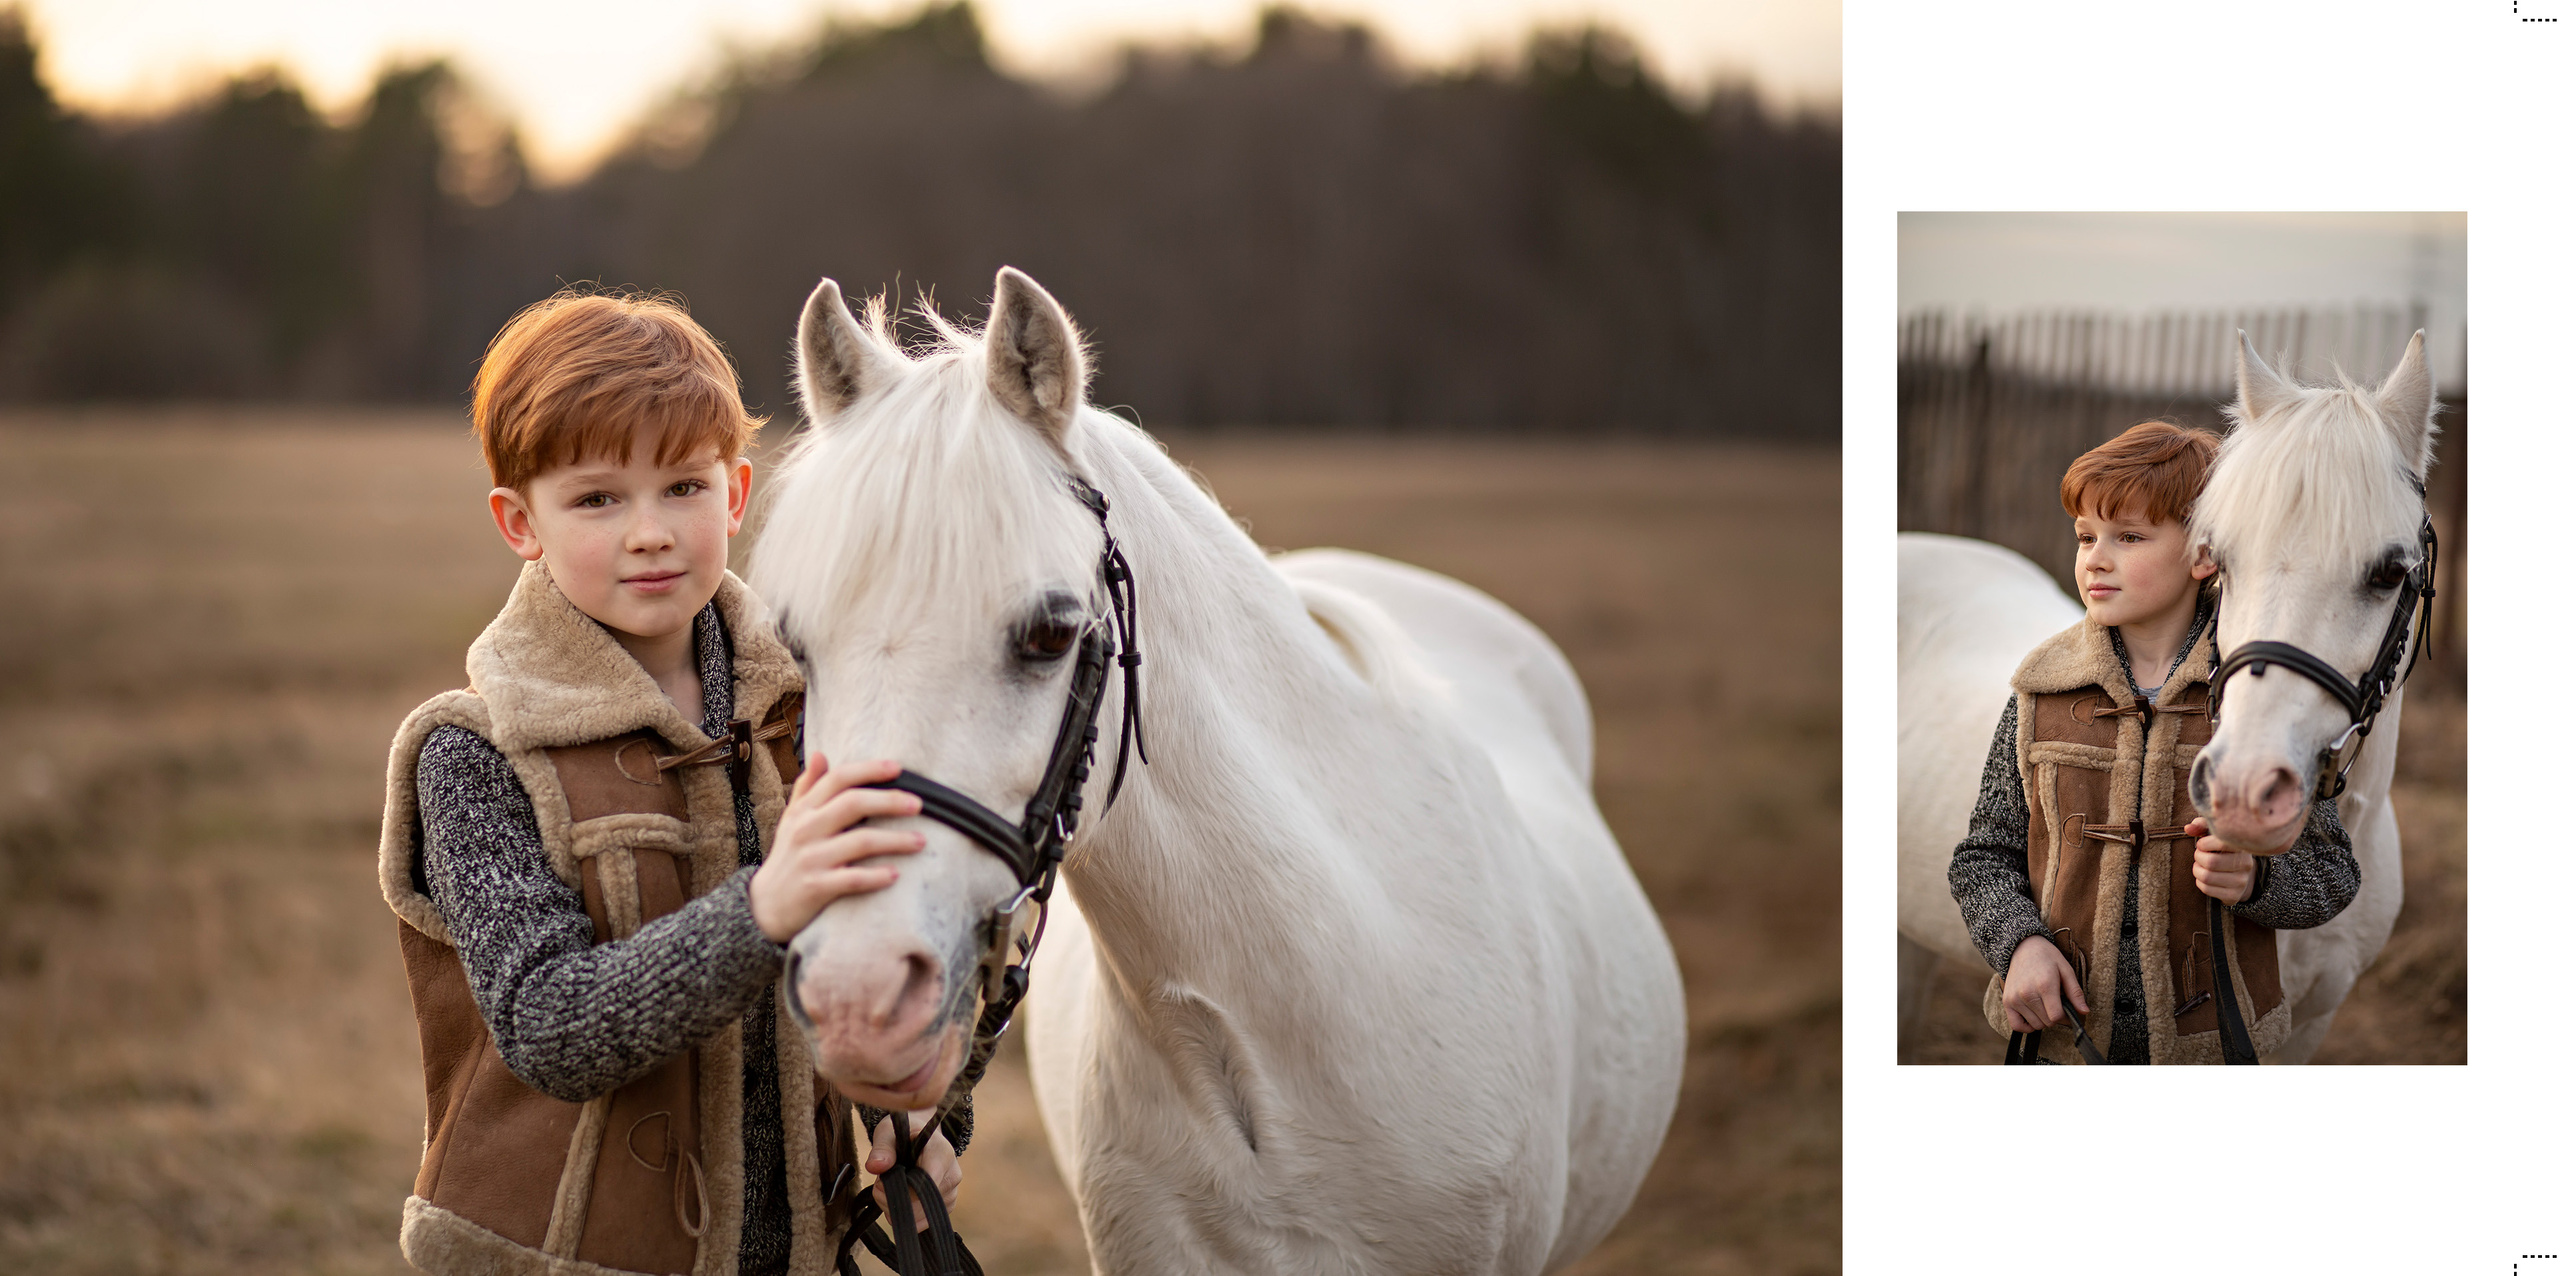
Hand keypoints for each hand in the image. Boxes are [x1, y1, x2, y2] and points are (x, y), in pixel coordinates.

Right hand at [749, 755, 926, 942]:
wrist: (765, 906)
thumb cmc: (789, 857)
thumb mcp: (792, 820)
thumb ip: (807, 788)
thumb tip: (819, 754)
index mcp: (804, 810)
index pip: (838, 779)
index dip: (869, 769)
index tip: (898, 768)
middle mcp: (806, 830)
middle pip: (853, 804)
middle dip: (889, 801)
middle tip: (919, 804)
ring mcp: (811, 859)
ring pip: (860, 841)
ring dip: (895, 840)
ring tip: (921, 841)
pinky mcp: (815, 887)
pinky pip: (852, 878)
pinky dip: (876, 876)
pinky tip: (895, 874)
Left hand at [867, 1110, 961, 1228]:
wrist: (923, 1137)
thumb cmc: (905, 1133)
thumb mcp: (888, 1133)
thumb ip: (882, 1148)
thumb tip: (875, 1166)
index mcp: (942, 1153)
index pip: (926, 1184)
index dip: (899, 1191)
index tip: (880, 1183)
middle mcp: (952, 1175)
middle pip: (920, 1206)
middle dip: (892, 1201)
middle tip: (879, 1185)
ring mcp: (952, 1193)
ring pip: (919, 1219)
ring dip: (896, 1210)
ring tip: (891, 1189)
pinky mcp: (947, 1206)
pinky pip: (922, 1223)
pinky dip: (905, 1216)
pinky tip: (900, 1198)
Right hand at [2002, 934, 2087, 1032]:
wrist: (2023, 947)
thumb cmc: (2047, 958)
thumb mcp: (2066, 971)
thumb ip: (2076, 993)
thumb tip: (2084, 1012)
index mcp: (2045, 985)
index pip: (2057, 1016)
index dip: (2066, 1018)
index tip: (2068, 1010)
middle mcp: (2027, 994)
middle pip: (2047, 1022)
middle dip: (2055, 1017)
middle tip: (2056, 1005)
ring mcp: (2015, 998)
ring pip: (2035, 1025)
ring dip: (2043, 1020)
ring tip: (2044, 1005)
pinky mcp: (2007, 1001)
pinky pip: (2016, 1025)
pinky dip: (2026, 1026)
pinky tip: (2033, 1016)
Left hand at [2186, 819, 2257, 904]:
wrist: (2240, 874)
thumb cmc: (2222, 849)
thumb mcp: (2215, 834)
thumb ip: (2202, 825)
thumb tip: (2188, 828)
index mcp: (2242, 846)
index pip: (2222, 842)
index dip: (2204, 843)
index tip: (2202, 844)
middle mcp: (2246, 864)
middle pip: (2210, 862)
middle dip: (2198, 857)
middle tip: (2200, 855)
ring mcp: (2242, 881)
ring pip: (2206, 877)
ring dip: (2197, 870)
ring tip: (2201, 865)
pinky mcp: (2234, 895)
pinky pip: (2206, 889)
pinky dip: (2199, 882)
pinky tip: (2205, 876)